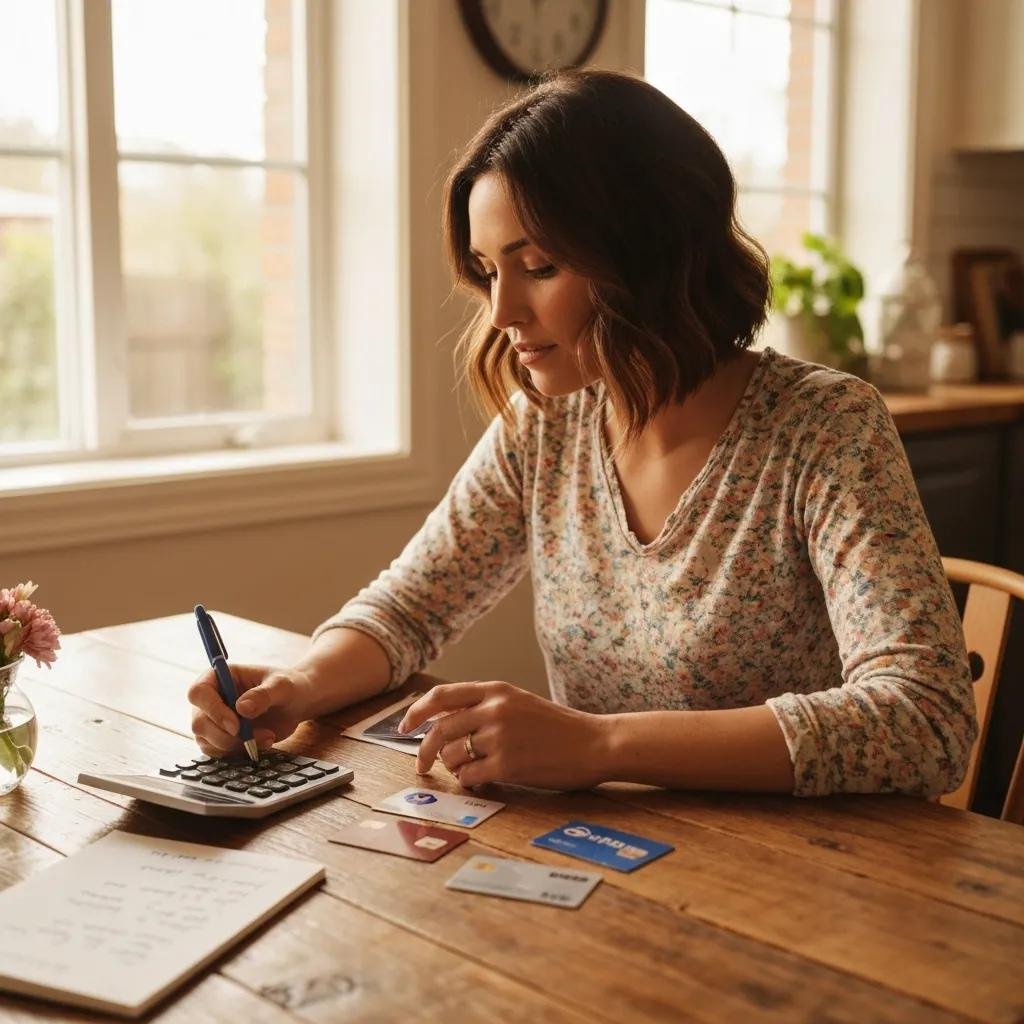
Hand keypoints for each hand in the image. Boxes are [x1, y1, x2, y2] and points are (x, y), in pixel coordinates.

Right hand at [187, 663, 313, 756]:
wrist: (295, 704)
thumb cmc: (287, 687)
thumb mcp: (282, 686)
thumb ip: (263, 694)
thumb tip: (242, 708)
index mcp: (219, 676)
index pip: (198, 692)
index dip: (212, 710)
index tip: (236, 724)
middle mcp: (210, 699)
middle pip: (199, 723)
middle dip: (227, 736)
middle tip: (261, 735)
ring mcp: (212, 720)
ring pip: (207, 741)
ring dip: (237, 746)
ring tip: (268, 737)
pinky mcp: (220, 738)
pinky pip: (217, 752)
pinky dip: (239, 753)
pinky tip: (261, 744)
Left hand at [399, 681, 610, 789]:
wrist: (595, 743)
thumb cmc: (558, 726)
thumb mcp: (519, 703)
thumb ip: (484, 708)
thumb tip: (443, 724)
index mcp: (496, 690)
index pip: (441, 696)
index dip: (415, 712)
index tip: (403, 727)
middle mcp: (494, 709)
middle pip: (439, 730)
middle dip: (424, 750)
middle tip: (421, 764)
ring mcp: (500, 737)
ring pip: (452, 755)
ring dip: (452, 767)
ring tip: (467, 770)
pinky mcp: (508, 766)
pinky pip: (470, 776)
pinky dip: (469, 782)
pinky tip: (482, 781)